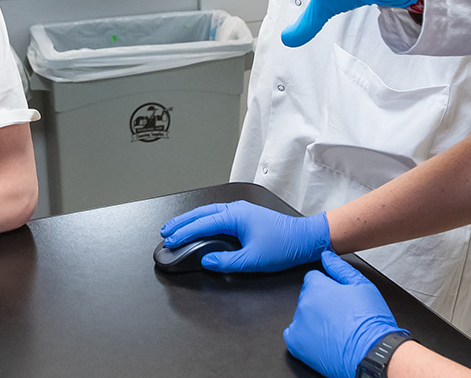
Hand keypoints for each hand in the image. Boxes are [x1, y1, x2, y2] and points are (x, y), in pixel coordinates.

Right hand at [160, 201, 328, 272]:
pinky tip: (200, 225)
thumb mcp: (253, 260)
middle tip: (165, 231)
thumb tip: (206, 260)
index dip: (184, 233)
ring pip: (208, 212)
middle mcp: (234, 209)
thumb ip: (227, 261)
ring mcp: (239, 210)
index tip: (170, 241)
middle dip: (181, 222)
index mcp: (234, 216)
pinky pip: (216, 214)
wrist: (305, 238)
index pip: (201, 224)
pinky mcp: (245, 215)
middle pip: (200, 213)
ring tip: (177, 227)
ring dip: (191, 219)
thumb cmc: (283, 246)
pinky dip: (203, 219)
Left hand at [284, 251, 406, 377]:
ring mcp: (300, 324)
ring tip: (334, 330)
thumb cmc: (371, 322)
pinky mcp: (298, 344)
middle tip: (339, 315)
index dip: (326, 287)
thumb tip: (326, 256)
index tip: (336, 298)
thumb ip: (339, 267)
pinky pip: (292, 335)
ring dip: (313, 320)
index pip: (313, 278)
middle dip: (319, 303)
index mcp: (317, 286)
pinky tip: (320, 340)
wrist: (375, 354)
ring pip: (302, 316)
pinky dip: (302, 337)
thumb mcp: (362, 285)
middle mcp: (305, 303)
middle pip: (307, 297)